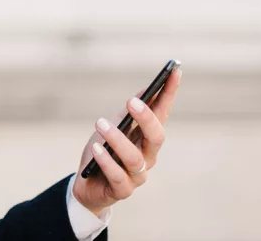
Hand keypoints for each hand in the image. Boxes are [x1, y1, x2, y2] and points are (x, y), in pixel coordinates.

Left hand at [72, 67, 181, 215]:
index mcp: (147, 137)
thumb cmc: (103, 152)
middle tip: (132, 102)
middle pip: (157, 137)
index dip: (170, 93)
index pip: (162, 112)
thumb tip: (145, 91)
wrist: (87, 184)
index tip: (174, 70)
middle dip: (146, 118)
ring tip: (101, 123)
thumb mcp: (113, 127)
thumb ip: (128, 113)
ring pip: (134, 157)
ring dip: (117, 138)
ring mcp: (137, 175)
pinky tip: (96, 148)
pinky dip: (106, 160)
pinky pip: (117, 175)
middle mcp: (147, 155)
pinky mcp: (122, 190)